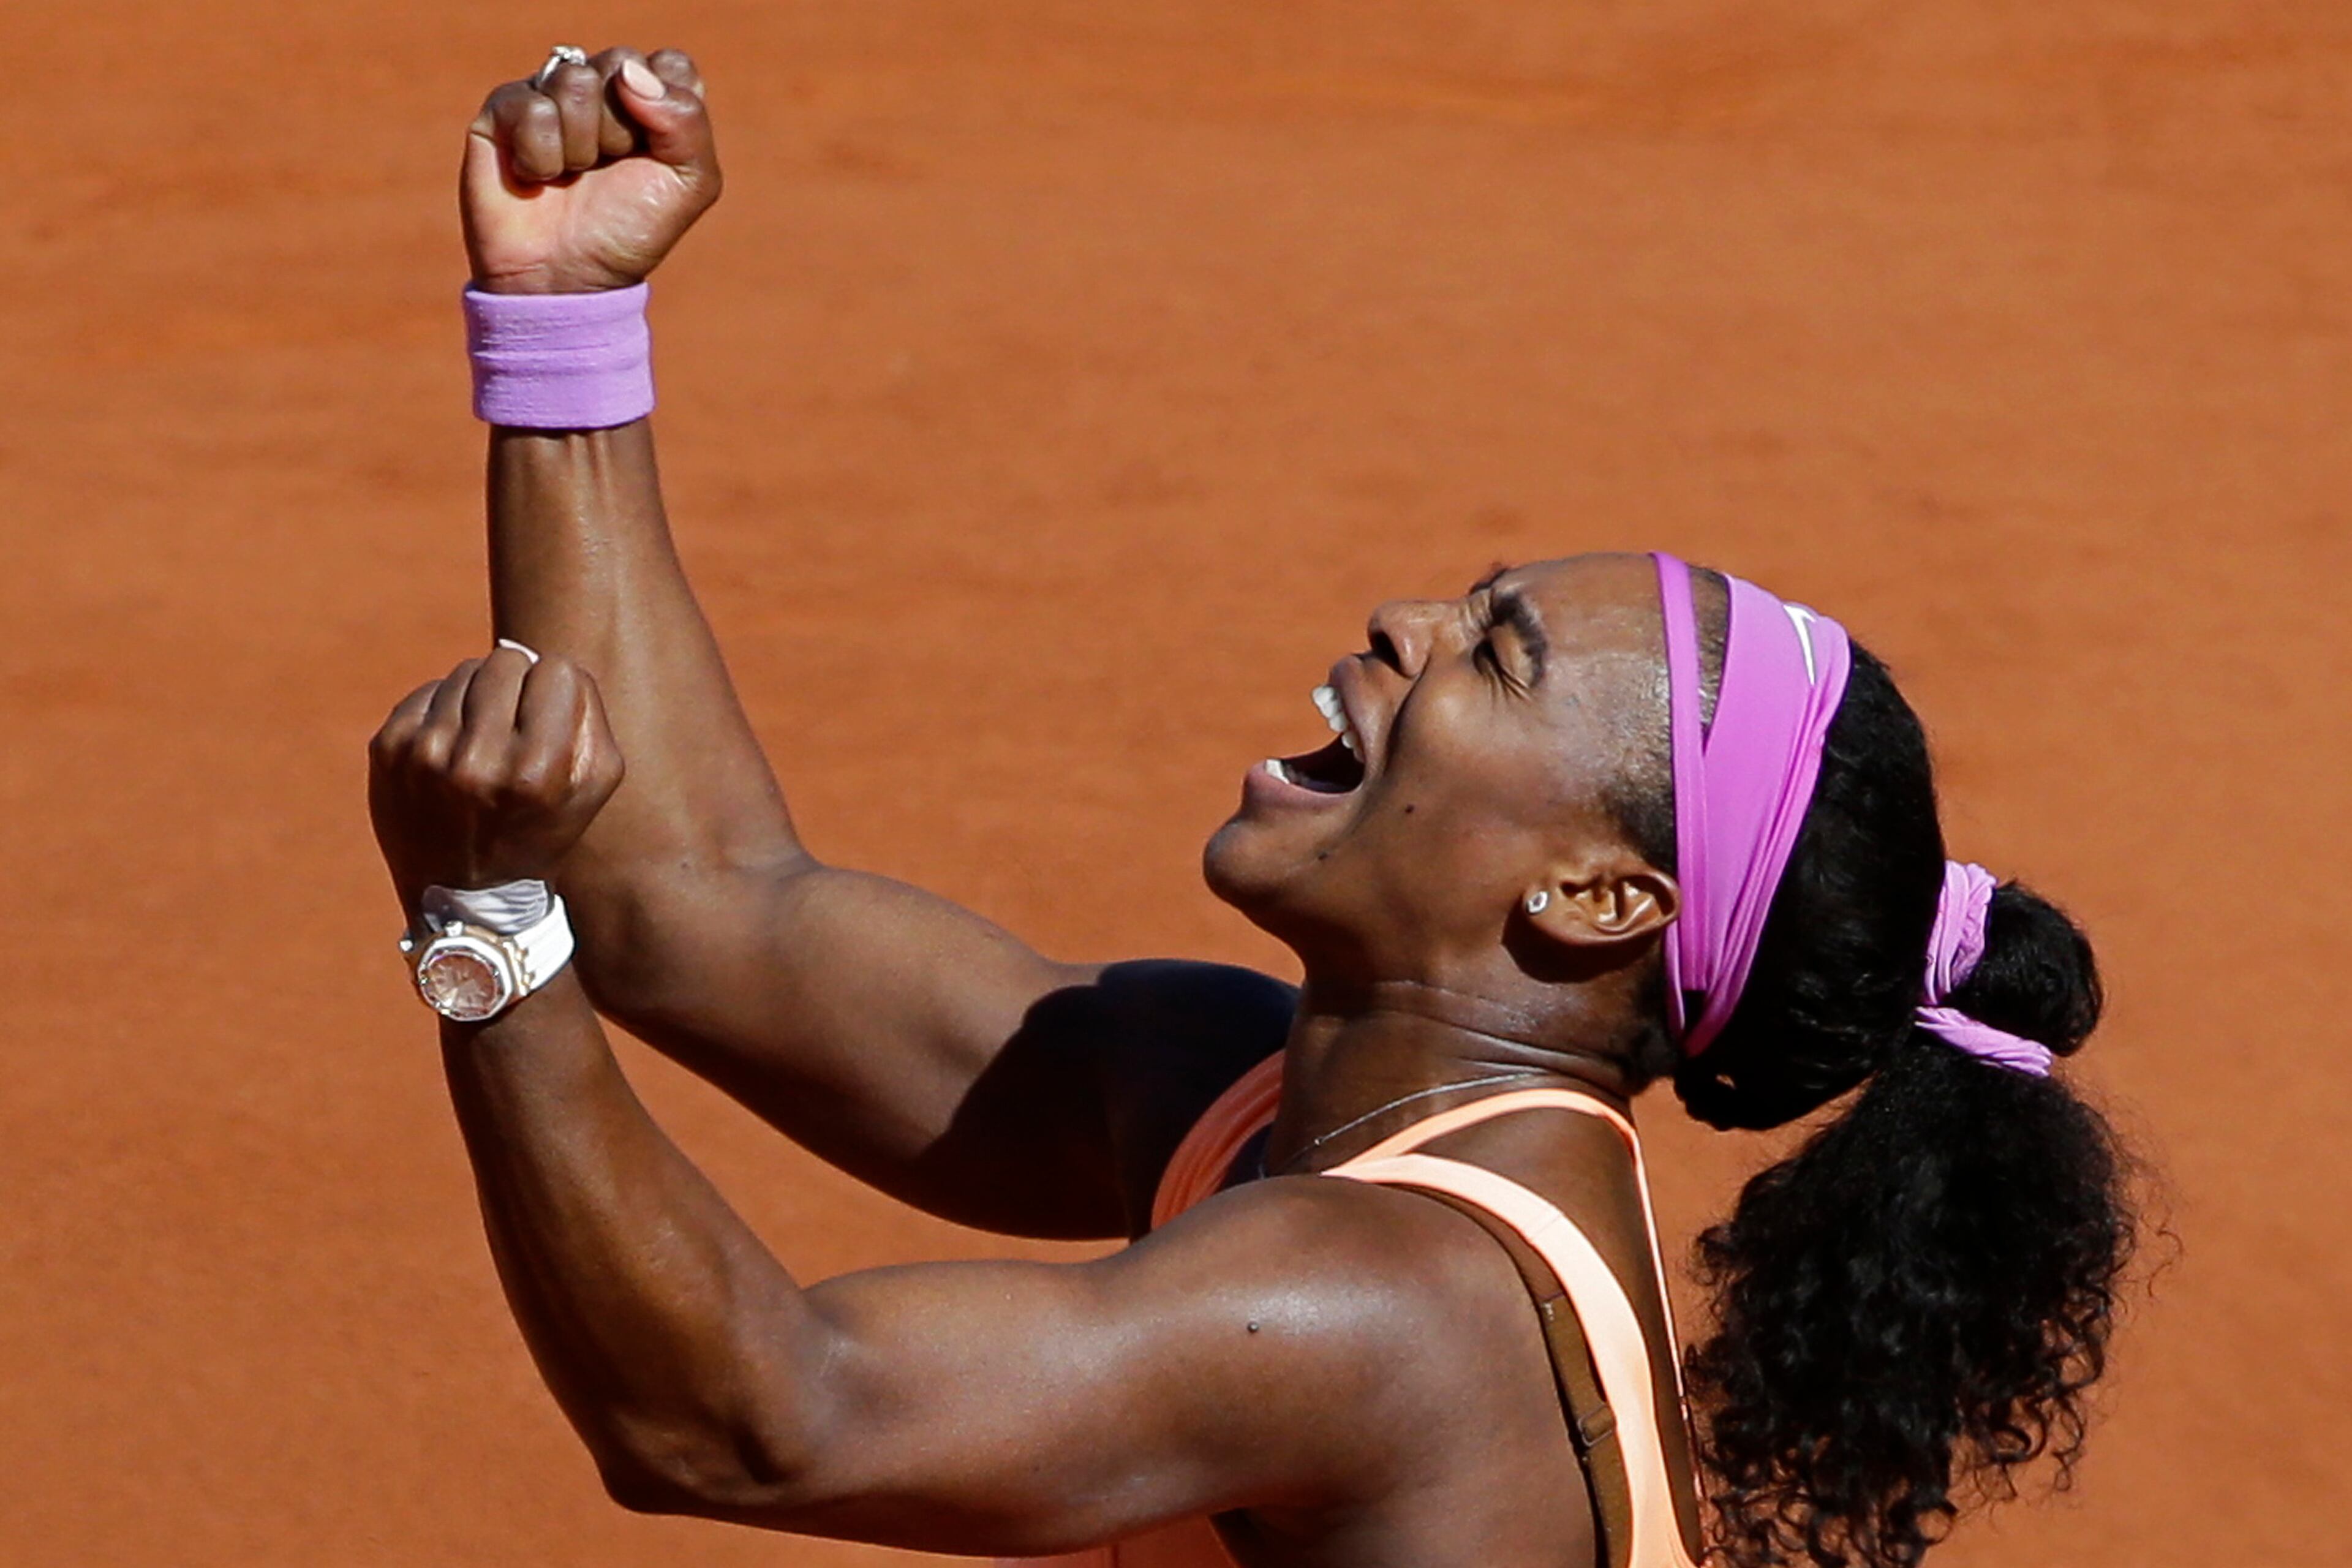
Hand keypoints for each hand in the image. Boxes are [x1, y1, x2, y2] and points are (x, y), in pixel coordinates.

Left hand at [369, 647, 625, 912]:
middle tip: (517, 724)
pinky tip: (453, 748)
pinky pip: (429, 691)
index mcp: (535, 773)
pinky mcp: (386, 750)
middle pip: (507, 662)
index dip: (559, 692)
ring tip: (484, 740)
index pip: (558, 672)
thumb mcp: (592, 786)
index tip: (551, 719)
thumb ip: (588, 713)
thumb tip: (547, 660)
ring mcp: (424, 754)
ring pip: (465, 671)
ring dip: (481, 696)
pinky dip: (445, 710)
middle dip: (519, 685)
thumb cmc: (539, 830)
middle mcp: (476, 762)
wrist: (464, 896)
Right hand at [462, 47, 721, 295]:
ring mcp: (550, 92)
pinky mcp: (505, 108)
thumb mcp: (689, 183)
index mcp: (652, 100)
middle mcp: (602, 89)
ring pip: (575, 82)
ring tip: (572, 175)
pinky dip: (541, 156)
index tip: (654, 153)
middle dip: (621, 131)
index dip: (666, 109)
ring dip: (582, 147)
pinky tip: (537, 177)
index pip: (669, 64)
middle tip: (607, 169)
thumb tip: (630, 73)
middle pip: (620, 65)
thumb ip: (687, 120)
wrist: (566, 276)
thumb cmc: (628, 230)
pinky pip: (532, 107)